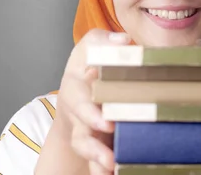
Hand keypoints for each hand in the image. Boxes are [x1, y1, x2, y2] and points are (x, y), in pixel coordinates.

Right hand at [56, 29, 130, 173]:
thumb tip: (123, 40)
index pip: (79, 96)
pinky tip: (114, 174)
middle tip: (109, 144)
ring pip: (86, 147)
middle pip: (81, 128)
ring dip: (97, 157)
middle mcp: (78, 112)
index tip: (105, 117)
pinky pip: (95, 162)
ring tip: (111, 166)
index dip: (90, 110)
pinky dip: (102, 169)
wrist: (81, 93)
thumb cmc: (91, 67)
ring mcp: (86, 130)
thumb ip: (103, 42)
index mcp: (77, 86)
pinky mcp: (97, 143)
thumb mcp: (91, 48)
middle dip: (93, 137)